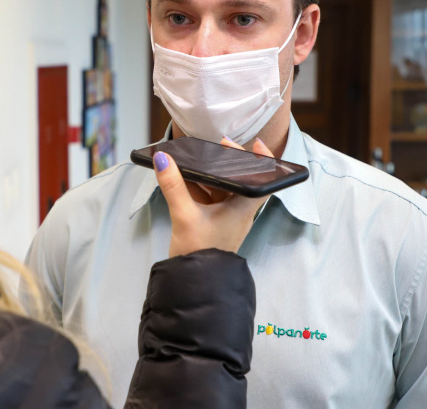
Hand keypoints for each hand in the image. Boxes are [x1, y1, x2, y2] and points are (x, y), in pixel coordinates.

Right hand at [154, 137, 273, 257]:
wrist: (195, 282)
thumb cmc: (201, 252)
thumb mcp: (184, 215)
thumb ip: (173, 186)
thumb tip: (162, 159)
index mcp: (243, 207)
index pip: (264, 181)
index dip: (264, 161)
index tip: (256, 144)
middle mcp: (238, 211)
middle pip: (239, 179)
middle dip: (228, 162)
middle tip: (218, 146)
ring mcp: (225, 217)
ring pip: (222, 188)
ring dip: (211, 175)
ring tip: (197, 160)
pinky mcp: (212, 223)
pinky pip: (209, 199)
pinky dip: (200, 188)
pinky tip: (185, 180)